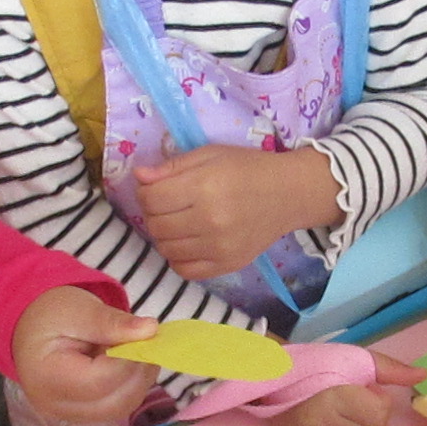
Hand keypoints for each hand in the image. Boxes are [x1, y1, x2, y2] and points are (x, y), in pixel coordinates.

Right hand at [9, 287, 157, 425]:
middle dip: (139, 372)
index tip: (142, 335)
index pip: (101, 381)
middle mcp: (55, 405)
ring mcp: (68, 415)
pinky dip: (130, 386)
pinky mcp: (82, 416)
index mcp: (47, 377)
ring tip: (134, 350)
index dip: (129, 360)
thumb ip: (113, 322)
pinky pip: (116, 408)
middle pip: (114, 402)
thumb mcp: (79, 309)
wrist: (29, 329)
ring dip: (138, 380)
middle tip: (144, 342)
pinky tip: (127, 364)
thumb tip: (150, 330)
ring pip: (120, 408)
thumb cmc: (50, 315)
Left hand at [136, 145, 344, 280]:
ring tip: (178, 222)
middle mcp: (210, 220)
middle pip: (155, 225)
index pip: (151, 198)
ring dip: (164, 236)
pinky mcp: (227, 265)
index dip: (146, 191)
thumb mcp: (209, 155)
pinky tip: (187, 242)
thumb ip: (172, 166)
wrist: (288, 195)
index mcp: (204, 187)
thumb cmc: (247, 169)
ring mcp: (219, 248)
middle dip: (153, 213)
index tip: (155, 187)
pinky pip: (184, 270)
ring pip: (166, 249)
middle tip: (167, 204)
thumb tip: (139, 176)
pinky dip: (178, 258)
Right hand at [266, 358, 421, 425]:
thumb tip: (424, 376)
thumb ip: (391, 369)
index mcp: (336, 398)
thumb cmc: (321, 369)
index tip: (359, 392)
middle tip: (351, 409)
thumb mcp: (357, 360)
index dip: (376, 401)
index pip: (380, 414)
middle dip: (370, 422)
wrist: (276, 382)